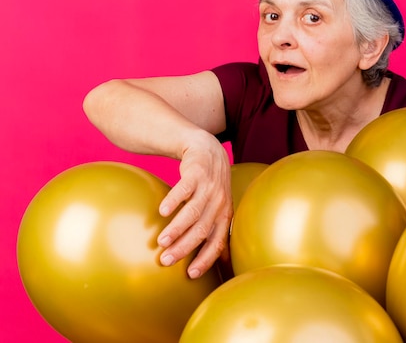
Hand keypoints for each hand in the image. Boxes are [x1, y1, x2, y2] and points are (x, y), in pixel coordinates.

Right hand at [156, 133, 231, 277]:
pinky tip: (162, 212)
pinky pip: (184, 189)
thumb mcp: (219, 207)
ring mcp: (208, 187)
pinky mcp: (196, 173)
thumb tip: (222, 262)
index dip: (206, 258)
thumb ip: (216, 229)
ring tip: (161, 241)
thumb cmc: (211, 185)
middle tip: (166, 260)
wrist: (207, 149)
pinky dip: (174, 201)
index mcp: (224, 214)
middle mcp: (219, 202)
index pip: (217, 241)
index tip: (191, 274)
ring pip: (193, 212)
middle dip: (184, 248)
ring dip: (177, 228)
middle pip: (202, 230)